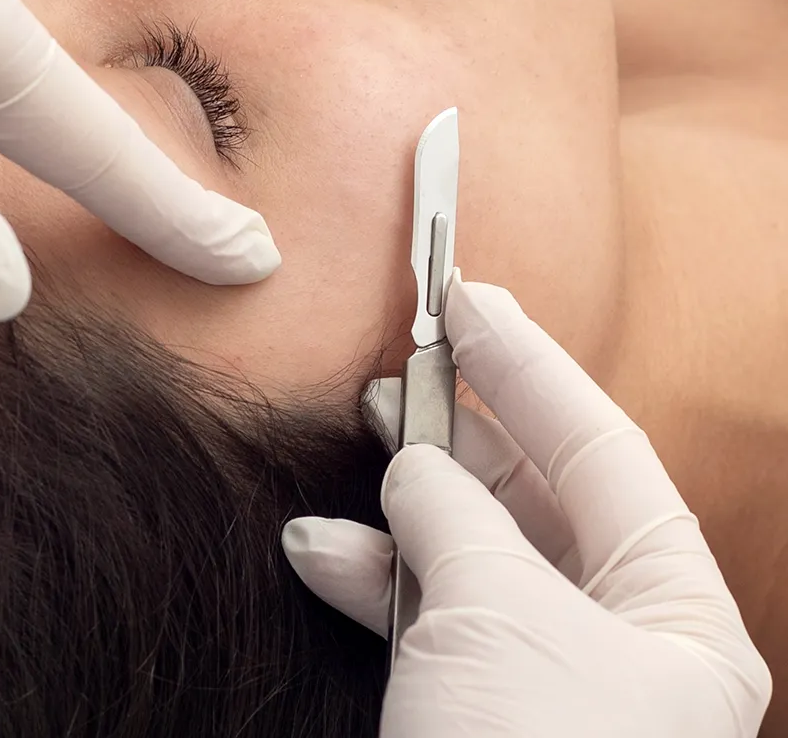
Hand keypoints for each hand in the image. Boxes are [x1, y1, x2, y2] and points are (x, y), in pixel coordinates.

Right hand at [283, 273, 770, 736]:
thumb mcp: (501, 616)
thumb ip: (456, 518)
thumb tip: (414, 462)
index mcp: (673, 615)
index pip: (598, 447)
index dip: (527, 364)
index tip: (469, 297)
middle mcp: (617, 638)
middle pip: (535, 490)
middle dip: (462, 422)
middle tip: (405, 356)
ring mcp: (542, 673)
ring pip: (473, 548)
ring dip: (407, 495)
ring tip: (359, 429)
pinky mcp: (475, 708)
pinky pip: (430, 613)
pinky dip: (375, 576)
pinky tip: (321, 546)